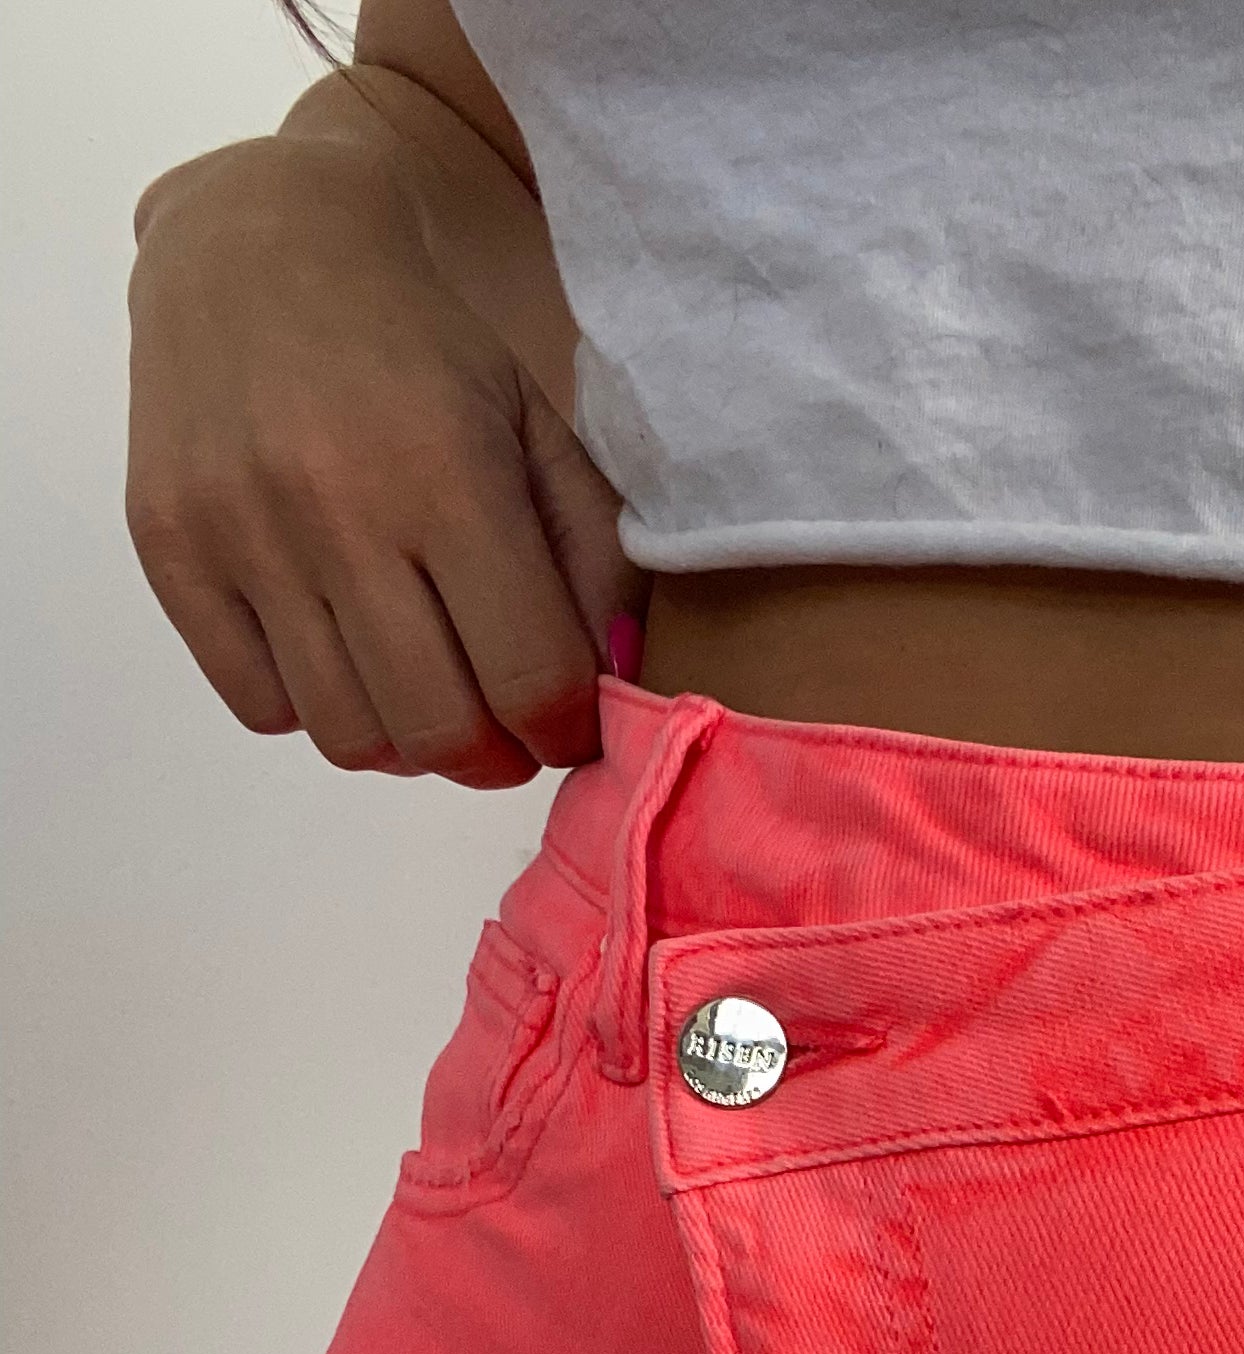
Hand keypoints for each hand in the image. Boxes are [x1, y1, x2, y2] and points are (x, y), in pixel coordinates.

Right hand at [127, 130, 641, 786]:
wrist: (259, 246)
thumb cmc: (421, 350)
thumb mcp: (536, 427)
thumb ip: (596, 558)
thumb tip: (614, 684)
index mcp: (448, 473)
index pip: (530, 679)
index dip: (565, 730)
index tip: (569, 723)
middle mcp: (336, 509)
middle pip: (438, 731)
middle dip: (493, 758)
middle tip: (505, 730)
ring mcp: (241, 532)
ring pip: (348, 736)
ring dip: (406, 744)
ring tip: (427, 692)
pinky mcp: (169, 546)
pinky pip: (260, 706)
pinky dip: (315, 709)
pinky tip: (342, 653)